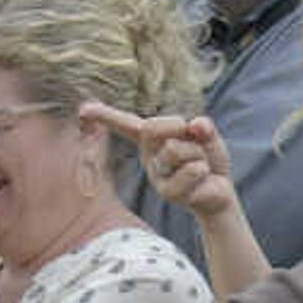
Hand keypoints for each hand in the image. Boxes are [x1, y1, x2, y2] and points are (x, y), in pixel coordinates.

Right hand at [85, 102, 236, 219]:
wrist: (219, 191)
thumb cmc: (207, 158)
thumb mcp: (207, 135)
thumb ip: (203, 127)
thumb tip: (196, 125)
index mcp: (151, 138)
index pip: (127, 124)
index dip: (106, 115)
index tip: (83, 110)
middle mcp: (148, 156)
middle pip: (152, 127)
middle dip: (178, 127)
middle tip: (194, 140)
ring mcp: (156, 175)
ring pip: (175, 149)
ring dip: (198, 152)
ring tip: (200, 164)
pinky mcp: (167, 193)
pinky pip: (191, 169)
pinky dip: (203, 169)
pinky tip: (202, 178)